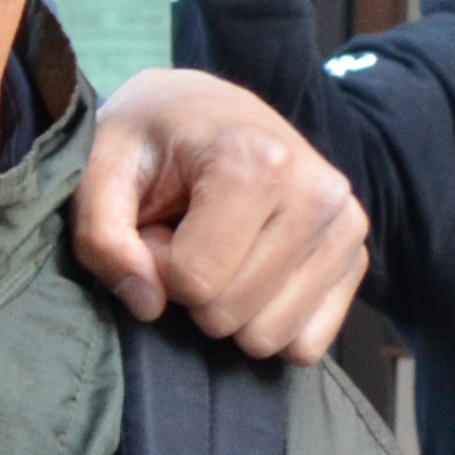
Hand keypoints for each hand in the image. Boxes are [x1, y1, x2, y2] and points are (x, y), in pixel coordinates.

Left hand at [77, 67, 366, 358]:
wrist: (204, 110)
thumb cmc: (149, 140)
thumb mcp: (99, 170)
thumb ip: (102, 237)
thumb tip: (148, 305)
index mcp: (256, 159)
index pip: (194, 280)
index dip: (157, 267)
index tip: (159, 225)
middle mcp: (317, 192)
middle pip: (230, 314)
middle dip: (191, 289)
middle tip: (186, 235)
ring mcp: (345, 226)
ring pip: (269, 337)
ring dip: (228, 307)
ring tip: (218, 246)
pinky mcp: (355, 257)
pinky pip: (306, 345)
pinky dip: (267, 322)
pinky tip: (252, 269)